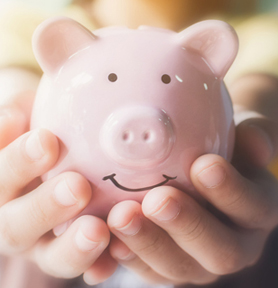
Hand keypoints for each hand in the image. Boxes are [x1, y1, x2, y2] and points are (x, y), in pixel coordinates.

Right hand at [0, 68, 117, 284]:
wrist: (57, 184)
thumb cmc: (43, 150)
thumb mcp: (34, 128)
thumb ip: (25, 117)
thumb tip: (21, 107)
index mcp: (4, 182)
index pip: (1, 173)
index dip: (18, 160)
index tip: (48, 139)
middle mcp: (17, 217)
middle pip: (18, 220)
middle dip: (45, 204)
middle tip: (77, 186)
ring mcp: (44, 245)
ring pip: (53, 253)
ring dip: (73, 244)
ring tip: (99, 230)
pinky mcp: (72, 260)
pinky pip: (85, 269)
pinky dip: (98, 266)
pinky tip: (115, 259)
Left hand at [102, 113, 277, 285]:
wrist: (204, 171)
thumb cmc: (223, 151)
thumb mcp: (244, 136)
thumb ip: (254, 136)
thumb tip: (255, 142)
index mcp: (258, 210)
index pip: (254, 206)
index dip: (231, 191)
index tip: (203, 166)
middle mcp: (235, 243)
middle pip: (220, 250)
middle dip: (187, 225)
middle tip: (157, 200)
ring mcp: (200, 259)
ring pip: (180, 267)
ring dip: (149, 244)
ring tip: (122, 216)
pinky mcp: (170, 264)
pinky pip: (151, 271)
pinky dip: (130, 257)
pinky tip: (111, 240)